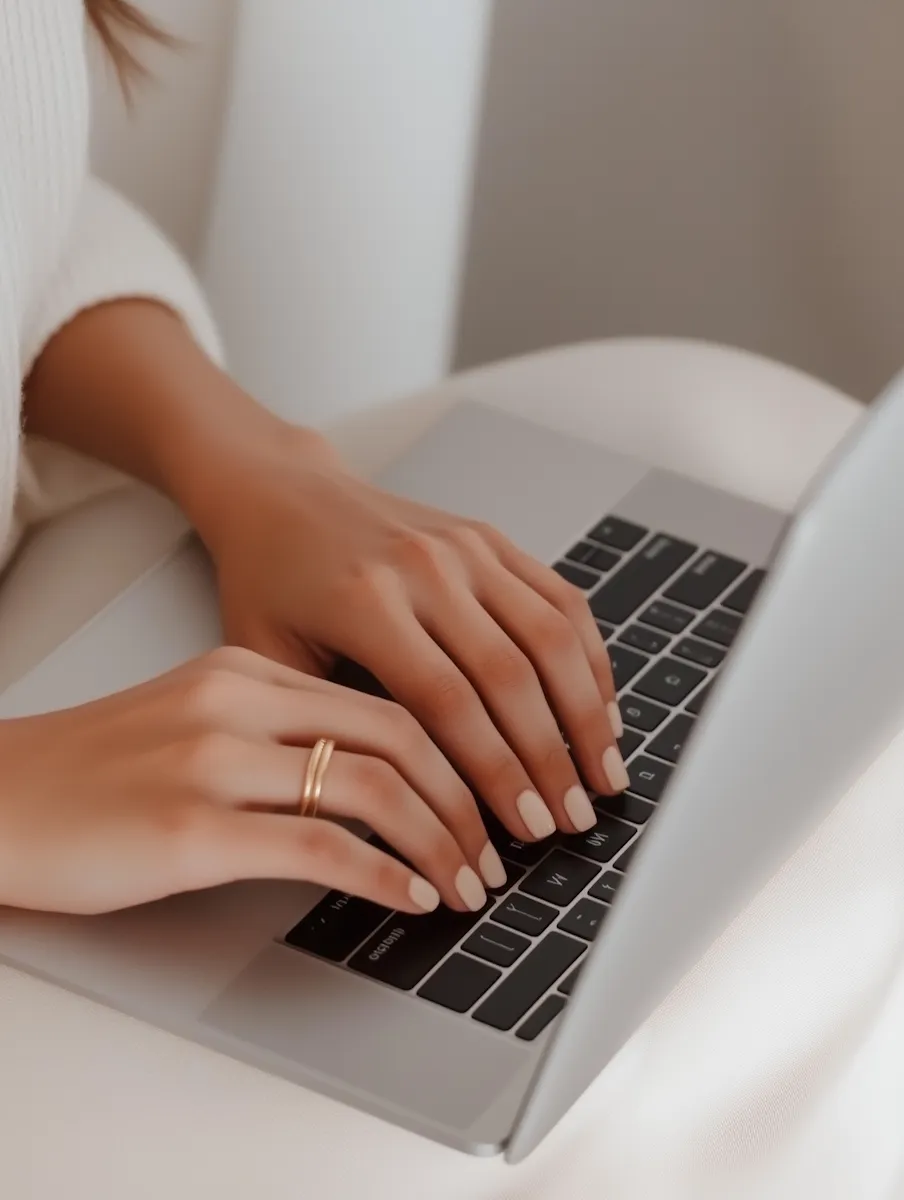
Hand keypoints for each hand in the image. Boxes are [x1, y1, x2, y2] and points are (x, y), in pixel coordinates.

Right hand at [0, 648, 504, 914]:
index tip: (487, 794)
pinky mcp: (193, 827)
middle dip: (467, 796)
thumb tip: (371, 777)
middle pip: (397, 735)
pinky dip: (383, 873)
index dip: (455, 751)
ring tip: (468, 882)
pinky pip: (320, 847)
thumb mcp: (193, 722)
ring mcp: (215, 760)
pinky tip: (411, 895)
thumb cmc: (94, 772)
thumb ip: (275, 731)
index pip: (385, 699)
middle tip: (498, 847)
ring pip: (371, 787)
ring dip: (440, 840)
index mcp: (244, 670)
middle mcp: (237, 701)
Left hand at [195, 432, 627, 843]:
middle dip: (550, 759)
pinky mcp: (491, 540)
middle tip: (571, 821)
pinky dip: (590, 658)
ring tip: (604, 777)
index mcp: (366, 601)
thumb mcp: (266, 658)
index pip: (448, 703)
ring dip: (587, 714)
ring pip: (551, 638)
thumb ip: (328, 723)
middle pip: (511, 677)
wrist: (280, 493)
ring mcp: (467, 548)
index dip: (493, 774)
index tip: (521, 830)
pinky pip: (560, 600)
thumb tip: (396, 809)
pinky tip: (601, 708)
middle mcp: (427, 568)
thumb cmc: (267, 580)